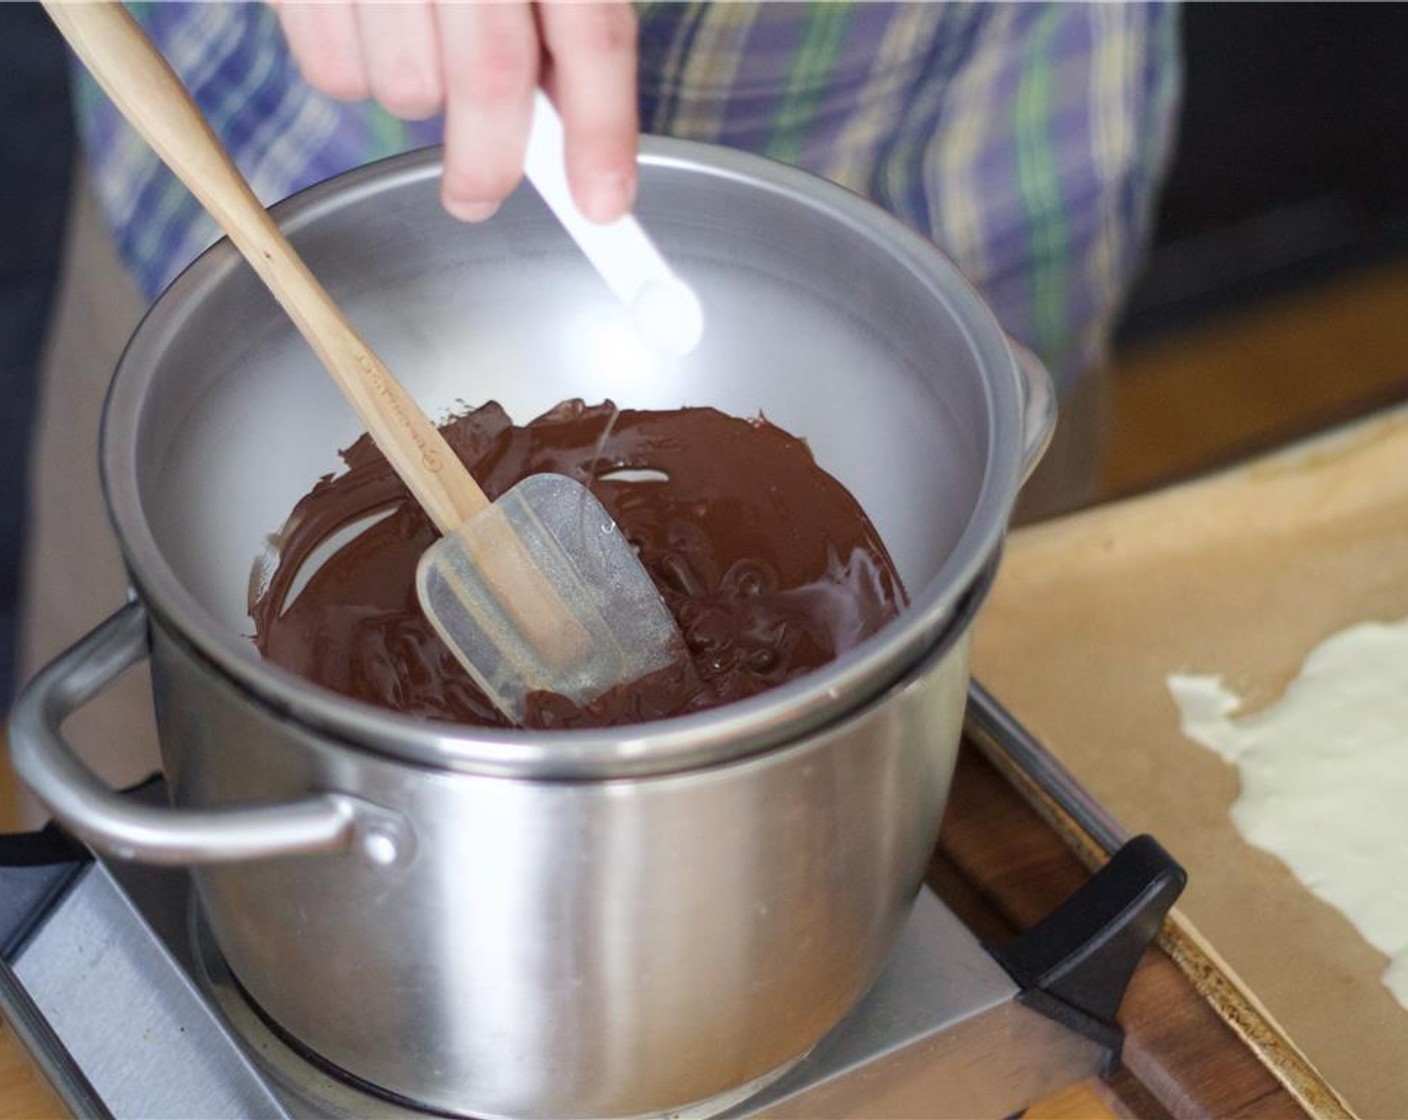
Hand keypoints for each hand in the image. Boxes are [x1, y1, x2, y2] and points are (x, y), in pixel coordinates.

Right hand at [273, 1, 638, 223]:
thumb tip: (572, 119)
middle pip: (492, 78)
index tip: (604, 206)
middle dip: (492, 164)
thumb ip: (561, 5)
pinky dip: (353, 75)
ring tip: (415, 39)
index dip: (603, 131)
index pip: (592, 35)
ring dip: (418, 96)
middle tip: (479, 198)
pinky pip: (331, 71)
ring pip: (406, 87)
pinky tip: (364, 21)